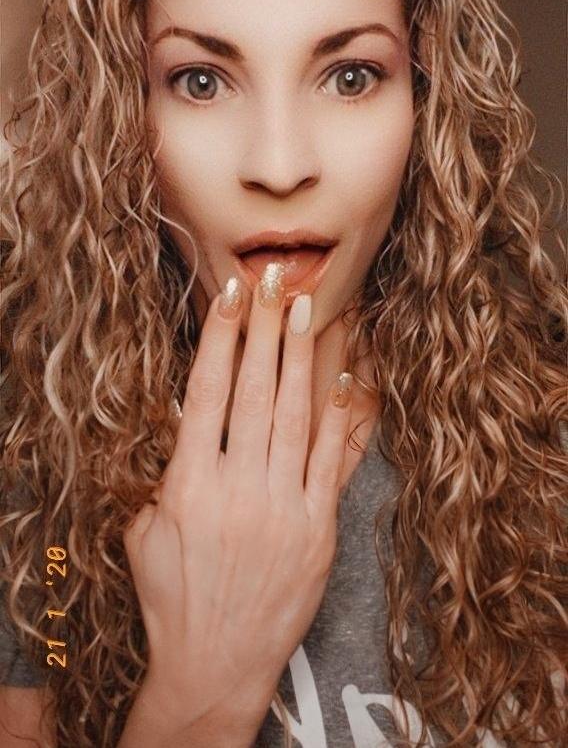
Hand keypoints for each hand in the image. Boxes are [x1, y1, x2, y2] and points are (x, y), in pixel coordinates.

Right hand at [123, 263, 353, 730]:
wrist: (216, 662)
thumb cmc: (172, 598)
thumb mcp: (145, 533)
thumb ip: (167, 475)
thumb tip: (188, 425)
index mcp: (188, 485)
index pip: (206, 393)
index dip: (219, 338)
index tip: (229, 297)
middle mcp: (238, 488)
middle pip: (256, 391)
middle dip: (264, 329)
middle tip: (273, 280)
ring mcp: (283, 508)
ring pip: (296, 415)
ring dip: (300, 356)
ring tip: (304, 309)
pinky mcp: (318, 529)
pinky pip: (331, 461)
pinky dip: (340, 416)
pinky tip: (344, 377)